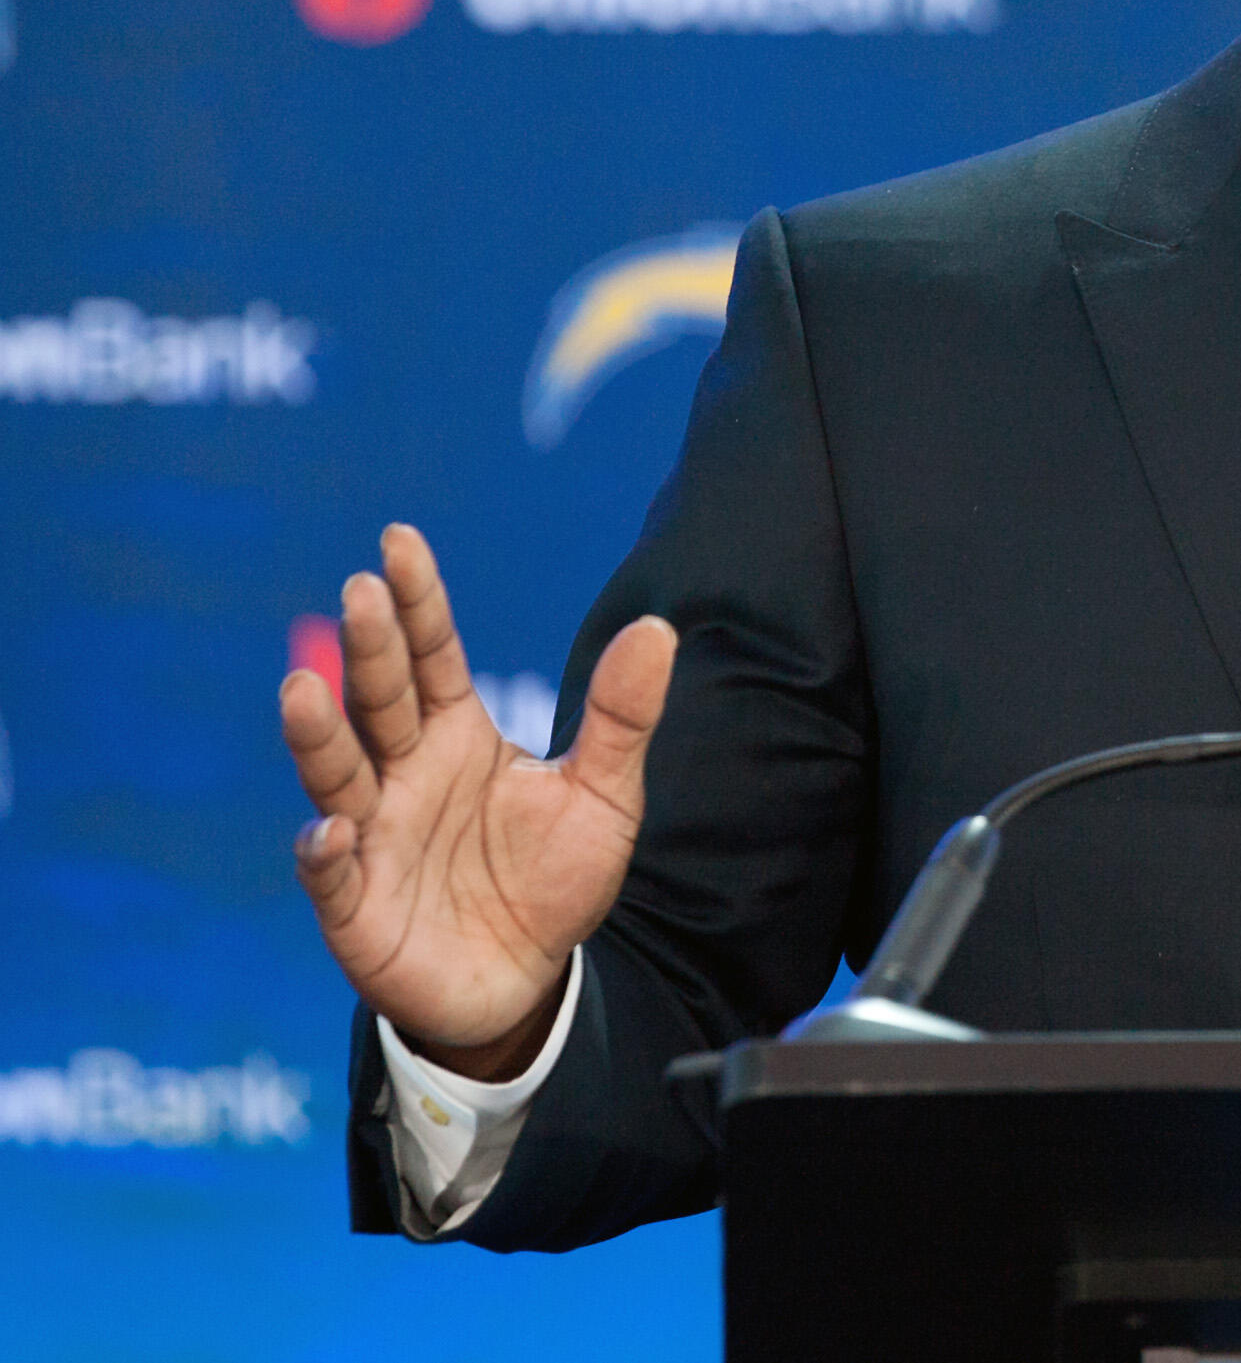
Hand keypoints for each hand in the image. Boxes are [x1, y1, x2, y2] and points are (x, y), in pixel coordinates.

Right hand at [279, 525, 673, 1078]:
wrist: (528, 979)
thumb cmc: (554, 880)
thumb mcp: (606, 795)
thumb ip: (622, 717)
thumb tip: (657, 627)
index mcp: (458, 736)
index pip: (433, 655)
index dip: (417, 602)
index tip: (399, 540)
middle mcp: (405, 774)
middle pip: (382, 700)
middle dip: (369, 648)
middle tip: (361, 591)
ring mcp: (374, 835)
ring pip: (337, 774)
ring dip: (319, 733)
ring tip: (303, 687)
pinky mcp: (357, 905)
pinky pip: (331, 872)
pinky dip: (325, 849)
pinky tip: (333, 827)